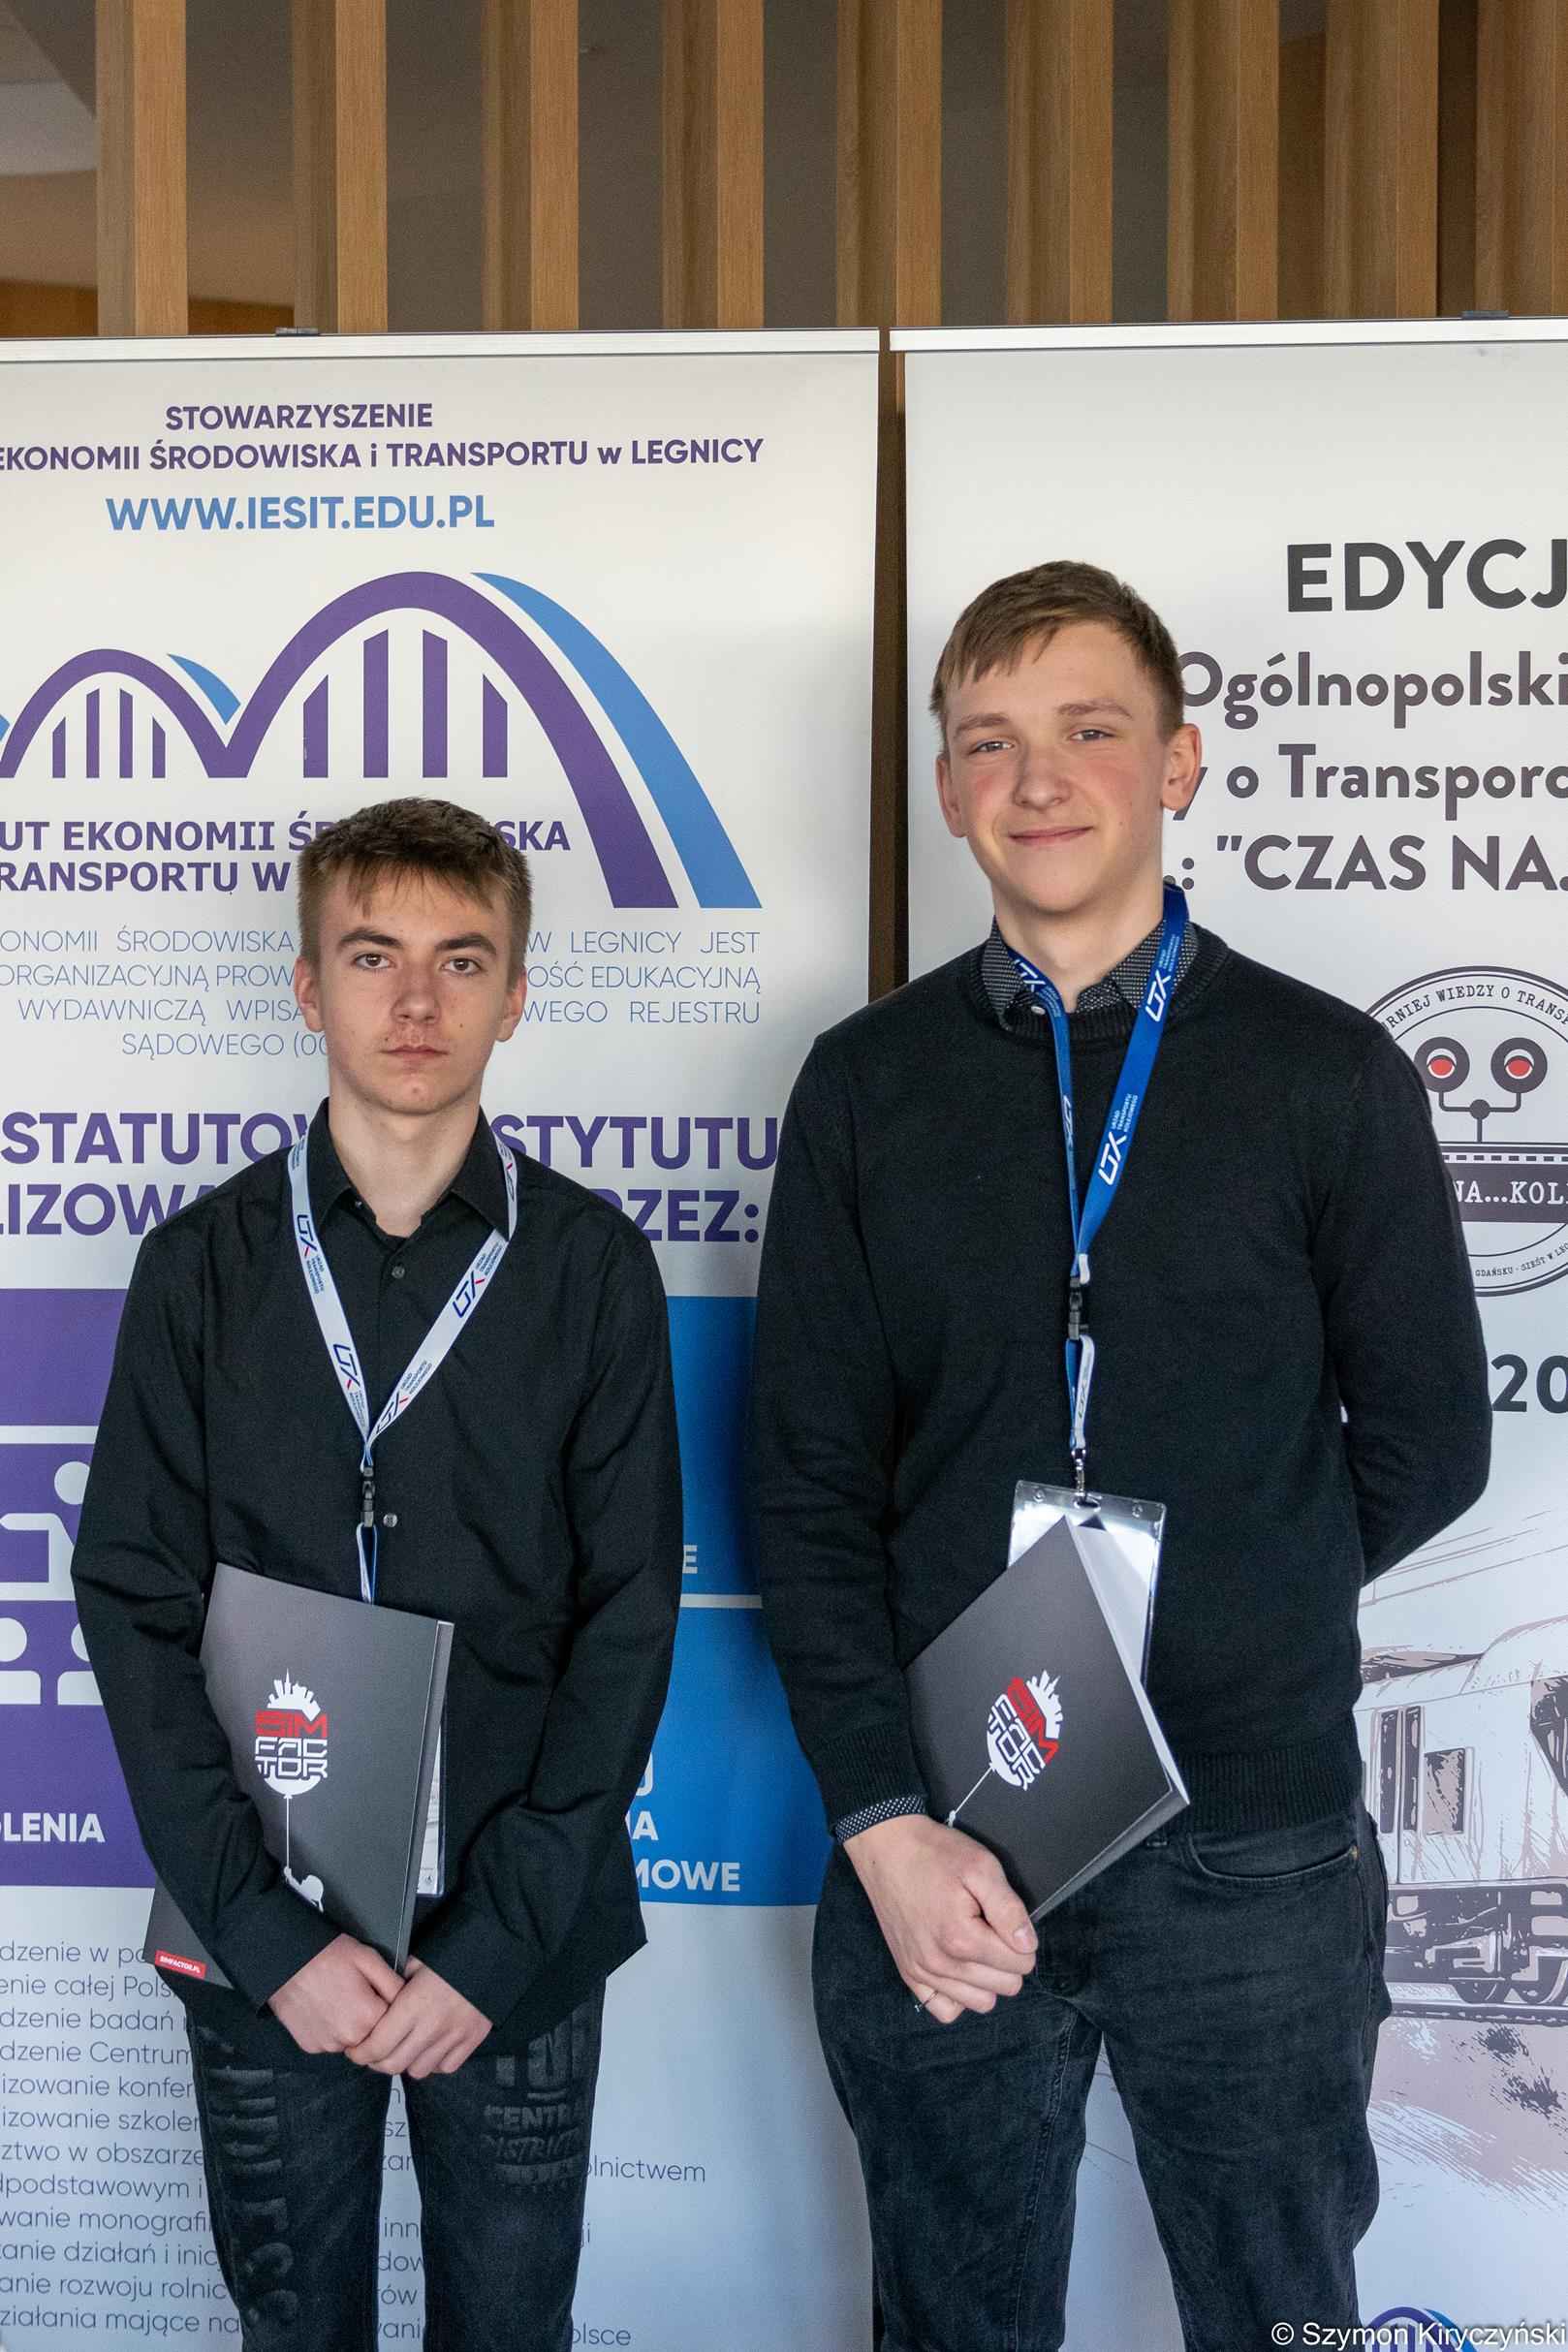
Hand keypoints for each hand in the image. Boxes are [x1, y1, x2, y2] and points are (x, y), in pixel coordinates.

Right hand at [267, 1933, 403, 2055]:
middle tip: (357, 1994)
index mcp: (368, 2017)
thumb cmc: (327, 1955)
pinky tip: (324, 2009)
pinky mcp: (310, 2047)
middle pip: (372, 2036)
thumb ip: (393, 1983)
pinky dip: (331, 2030)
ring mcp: (328, 2045)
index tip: (377, 1994)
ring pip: (351, 2042)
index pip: (393, 2024)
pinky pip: (330, 2043)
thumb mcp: (368, 1959)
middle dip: (370, 2019)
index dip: (387, 2007)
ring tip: (338, 1999)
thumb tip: (408, 1999)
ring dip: (351, 2027)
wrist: (286, 1961)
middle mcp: (349, 2039)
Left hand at [346, 1957, 492, 2078]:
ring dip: (406, 2063)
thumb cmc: (452, 1954)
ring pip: (418, 2071)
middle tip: (372, 2054)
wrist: (494, 1955)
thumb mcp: (417, 1961)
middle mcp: (432, 2027)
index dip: (360, 2053)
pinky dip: (434, 2063)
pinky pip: (444, 2067)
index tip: (353, 2051)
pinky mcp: (471, 2041)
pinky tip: (430, 2049)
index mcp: (413, 2005)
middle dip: (376, 2063)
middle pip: (393, 2064)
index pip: (377, 2044)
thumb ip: (395, 1982)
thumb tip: (377, 1995)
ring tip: (403, 2050)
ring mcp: (453, 2037)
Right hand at [845, 1813, 1036, 2025]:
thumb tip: (1027, 1945)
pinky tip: (959, 1969)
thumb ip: (1009, 1909)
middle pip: (1006, 1986)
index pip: (1022, 1963)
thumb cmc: (934, 1854)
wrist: (887, 1847)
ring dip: (988, 1979)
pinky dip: (958, 1995)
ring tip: (977, 1946)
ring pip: (981, 2003)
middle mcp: (941, 1964)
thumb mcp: (981, 1867)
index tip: (1005, 1918)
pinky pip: (945, 2010)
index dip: (1022, 1939)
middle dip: (1008, 1959)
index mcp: (963, 1938)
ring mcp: (922, 1972)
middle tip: (992, 1928)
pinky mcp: (909, 1974)